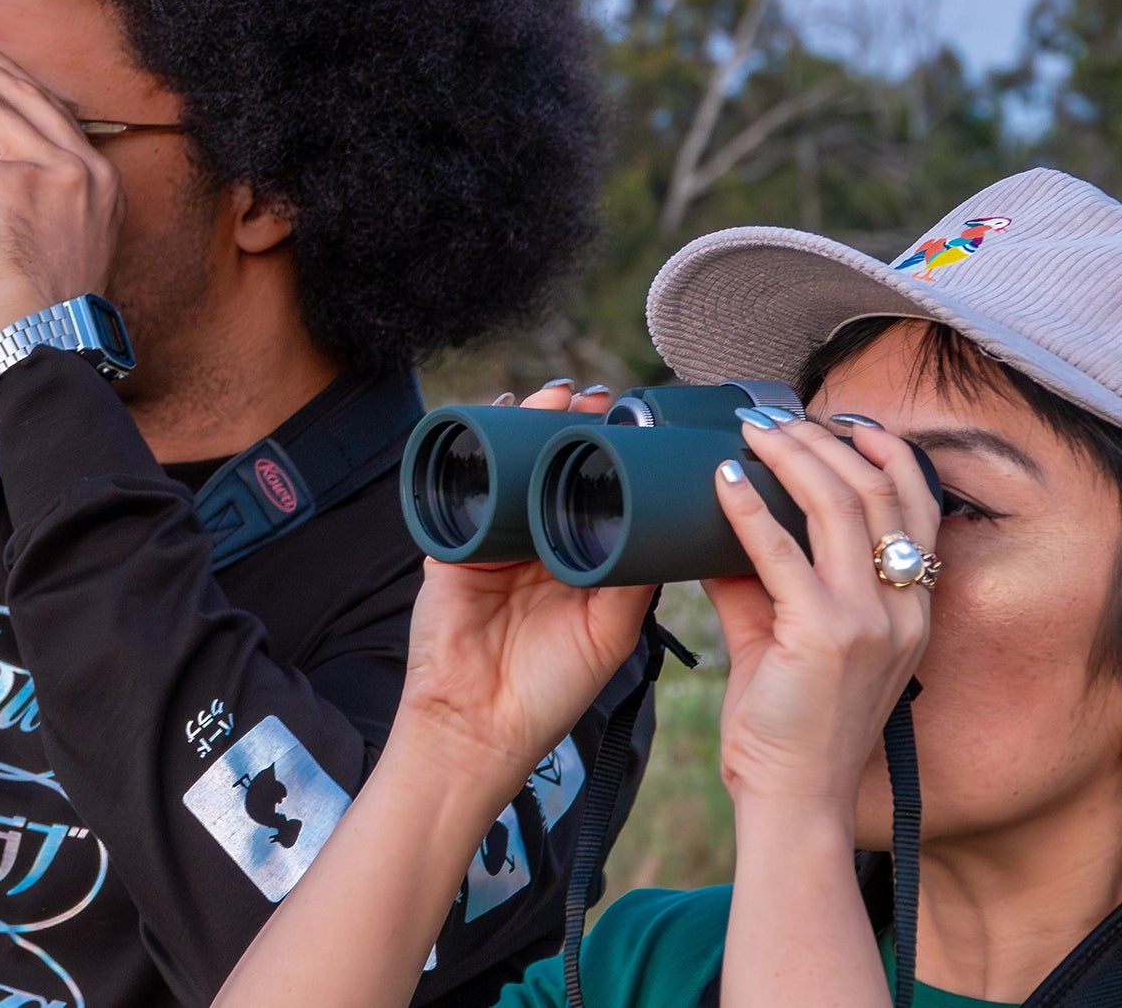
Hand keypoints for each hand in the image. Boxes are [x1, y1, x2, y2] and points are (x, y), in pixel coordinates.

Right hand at [397, 381, 656, 790]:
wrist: (479, 727)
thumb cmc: (548, 692)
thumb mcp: (610, 631)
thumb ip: (635, 578)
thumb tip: (669, 520)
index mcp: (577, 564)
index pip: (596, 494)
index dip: (611, 455)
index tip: (633, 421)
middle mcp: (535, 547)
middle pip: (551, 469)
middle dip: (570, 426)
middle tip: (594, 397)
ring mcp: (493, 544)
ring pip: (510, 469)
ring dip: (528, 426)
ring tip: (553, 395)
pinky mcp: (452, 548)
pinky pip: (460, 490)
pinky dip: (473, 452)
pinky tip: (491, 419)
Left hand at [705, 415, 937, 814]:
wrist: (794, 803)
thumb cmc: (790, 730)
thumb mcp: (787, 641)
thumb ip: (761, 581)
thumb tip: (722, 522)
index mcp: (912, 611)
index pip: (918, 506)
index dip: (884, 453)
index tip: (840, 422)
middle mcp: (904, 610)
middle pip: (880, 492)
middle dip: (826, 442)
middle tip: (773, 419)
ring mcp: (870, 622)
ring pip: (842, 505)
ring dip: (792, 457)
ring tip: (750, 433)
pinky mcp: (825, 636)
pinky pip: (783, 554)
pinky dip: (751, 510)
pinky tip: (723, 483)